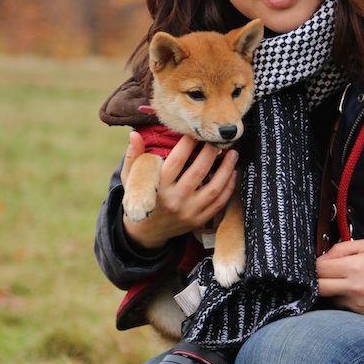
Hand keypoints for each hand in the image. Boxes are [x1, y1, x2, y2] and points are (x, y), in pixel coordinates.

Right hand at [121, 131, 237, 249]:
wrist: (144, 232)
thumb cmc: (139, 198)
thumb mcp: (130, 178)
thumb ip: (133, 156)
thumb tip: (134, 134)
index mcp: (158, 186)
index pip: (177, 160)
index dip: (188, 143)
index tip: (196, 132)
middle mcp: (174, 200)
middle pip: (198, 171)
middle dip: (211, 152)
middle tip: (218, 139)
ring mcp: (187, 212)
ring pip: (213, 188)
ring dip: (226, 169)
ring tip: (233, 154)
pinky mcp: (197, 221)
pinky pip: (218, 204)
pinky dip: (228, 188)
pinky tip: (233, 174)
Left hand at [316, 239, 363, 318]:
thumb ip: (340, 249)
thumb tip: (323, 258)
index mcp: (353, 268)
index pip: (319, 269)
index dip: (315, 265)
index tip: (319, 264)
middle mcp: (354, 289)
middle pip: (319, 288)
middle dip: (317, 280)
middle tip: (325, 274)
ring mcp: (357, 304)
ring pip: (331, 298)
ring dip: (332, 290)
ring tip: (346, 281)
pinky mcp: (362, 314)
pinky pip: (344, 307)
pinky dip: (345, 299)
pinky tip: (355, 291)